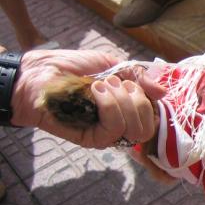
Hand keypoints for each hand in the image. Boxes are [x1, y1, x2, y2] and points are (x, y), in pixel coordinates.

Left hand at [11, 49, 166, 148]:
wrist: (41, 72)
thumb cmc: (73, 67)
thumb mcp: (114, 65)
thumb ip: (139, 78)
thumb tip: (163, 92)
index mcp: (128, 109)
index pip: (154, 117)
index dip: (152, 102)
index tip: (137, 84)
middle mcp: (121, 125)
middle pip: (149, 127)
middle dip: (139, 100)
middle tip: (119, 84)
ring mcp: (108, 134)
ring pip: (135, 128)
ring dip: (122, 100)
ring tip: (102, 85)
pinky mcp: (93, 140)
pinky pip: (115, 127)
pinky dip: (109, 105)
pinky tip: (96, 91)